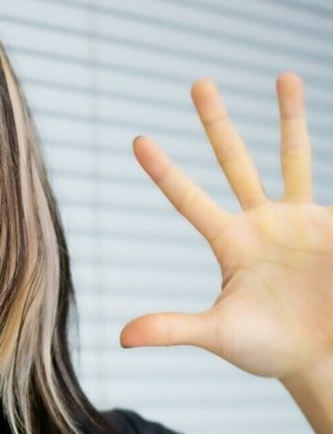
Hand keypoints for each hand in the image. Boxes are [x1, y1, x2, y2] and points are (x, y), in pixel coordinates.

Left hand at [119, 72, 332, 381]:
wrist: (321, 357)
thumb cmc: (268, 349)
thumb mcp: (219, 335)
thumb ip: (173, 329)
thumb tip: (122, 337)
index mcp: (230, 243)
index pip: (189, 200)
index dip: (165, 172)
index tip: (137, 140)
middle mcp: (261, 222)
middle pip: (233, 161)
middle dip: (216, 123)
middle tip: (198, 82)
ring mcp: (299, 220)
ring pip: (292, 157)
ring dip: (289, 117)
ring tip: (284, 76)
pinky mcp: (332, 226)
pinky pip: (332, 185)